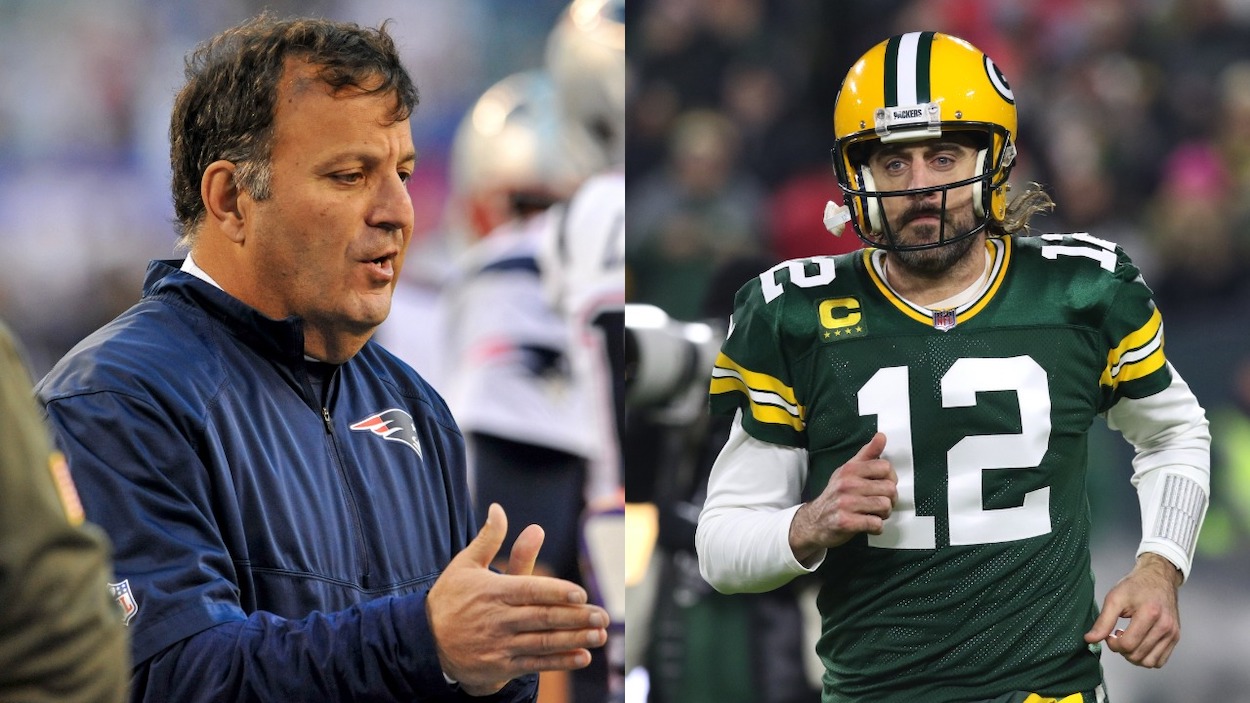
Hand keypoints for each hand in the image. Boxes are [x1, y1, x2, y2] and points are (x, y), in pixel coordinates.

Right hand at [427, 503, 608, 695]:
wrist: (424, 642)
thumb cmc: (449, 599)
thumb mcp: (465, 565)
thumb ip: (489, 539)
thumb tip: (498, 508)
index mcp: (492, 592)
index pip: (529, 590)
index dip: (556, 592)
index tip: (581, 594)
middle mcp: (497, 619)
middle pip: (542, 618)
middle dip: (576, 618)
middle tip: (603, 616)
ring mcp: (499, 645)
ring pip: (542, 642)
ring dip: (574, 640)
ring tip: (599, 636)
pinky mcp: (499, 667)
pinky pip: (534, 664)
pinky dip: (559, 662)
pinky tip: (581, 657)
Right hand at [788, 432, 895, 562]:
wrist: (813, 521)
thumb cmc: (836, 495)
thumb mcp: (848, 471)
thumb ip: (867, 454)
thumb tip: (881, 436)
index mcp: (849, 469)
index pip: (885, 467)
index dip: (890, 479)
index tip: (882, 486)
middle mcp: (847, 484)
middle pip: (889, 489)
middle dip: (889, 500)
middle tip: (879, 504)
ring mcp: (845, 503)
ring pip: (884, 506)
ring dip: (884, 514)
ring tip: (874, 514)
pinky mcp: (846, 522)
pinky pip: (875, 524)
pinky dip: (876, 528)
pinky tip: (868, 525)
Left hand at [1084, 552, 1182, 667]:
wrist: (1158, 578)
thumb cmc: (1136, 586)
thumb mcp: (1114, 598)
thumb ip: (1103, 621)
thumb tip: (1090, 639)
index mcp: (1149, 614)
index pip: (1127, 644)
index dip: (1112, 644)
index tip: (1109, 634)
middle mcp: (1165, 626)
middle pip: (1137, 655)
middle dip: (1121, 650)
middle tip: (1117, 635)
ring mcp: (1172, 633)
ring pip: (1149, 662)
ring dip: (1134, 656)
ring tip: (1129, 639)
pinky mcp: (1175, 637)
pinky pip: (1160, 660)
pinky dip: (1147, 657)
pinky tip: (1139, 643)